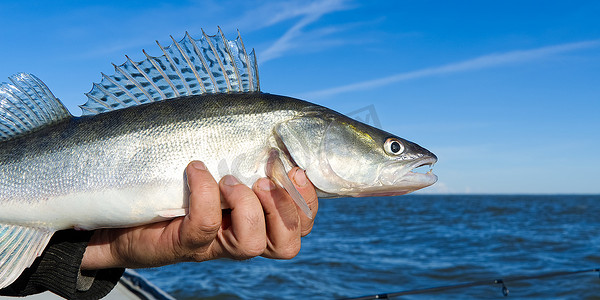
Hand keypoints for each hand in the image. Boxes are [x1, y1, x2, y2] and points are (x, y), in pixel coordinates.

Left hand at [81, 161, 317, 268]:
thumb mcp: (215, 159)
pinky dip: (205, 194)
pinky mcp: (181, 244)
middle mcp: (239, 235)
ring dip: (247, 207)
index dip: (308, 202)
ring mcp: (211, 244)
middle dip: (284, 210)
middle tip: (263, 180)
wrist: (118, 211)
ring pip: (251, 243)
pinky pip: (205, 226)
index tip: (296, 170)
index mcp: (257, 217)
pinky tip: (195, 170)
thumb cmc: (171, 178)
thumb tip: (274, 115)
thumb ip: (244, 149)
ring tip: (229, 180)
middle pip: (287, 244)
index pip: (300, 223)